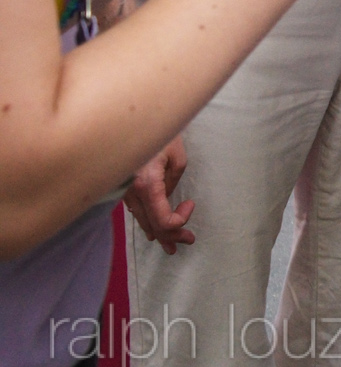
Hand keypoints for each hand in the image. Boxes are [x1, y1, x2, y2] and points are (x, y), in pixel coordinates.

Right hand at [125, 138, 195, 253]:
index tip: (191, 203)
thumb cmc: (156, 133)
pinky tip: (151, 229)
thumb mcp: (175, 156)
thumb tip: (168, 196)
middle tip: (189, 241)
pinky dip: (147, 222)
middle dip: (172, 236)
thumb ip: (173, 180)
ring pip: (142, 221)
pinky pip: (136, 211)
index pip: (163, 220)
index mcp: (146, 186)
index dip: (180, 220)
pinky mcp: (122, 189)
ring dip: (159, 234)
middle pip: (153, 226)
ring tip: (172, 245)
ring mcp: (124, 193)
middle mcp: (132, 193)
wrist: (127, 121)